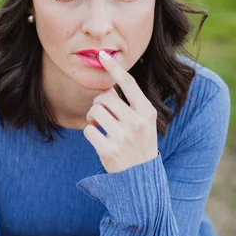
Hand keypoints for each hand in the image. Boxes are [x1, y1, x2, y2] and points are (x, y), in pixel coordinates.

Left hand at [84, 51, 157, 173]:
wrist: (140, 180)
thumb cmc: (138, 146)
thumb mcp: (142, 124)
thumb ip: (128, 105)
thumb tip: (106, 87)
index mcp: (146, 112)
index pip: (128, 83)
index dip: (114, 67)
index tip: (103, 55)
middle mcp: (136, 122)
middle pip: (105, 97)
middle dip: (99, 103)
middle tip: (102, 115)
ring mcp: (123, 136)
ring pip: (94, 110)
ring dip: (92, 117)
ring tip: (100, 127)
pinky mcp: (108, 149)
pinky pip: (88, 130)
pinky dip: (90, 133)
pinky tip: (99, 140)